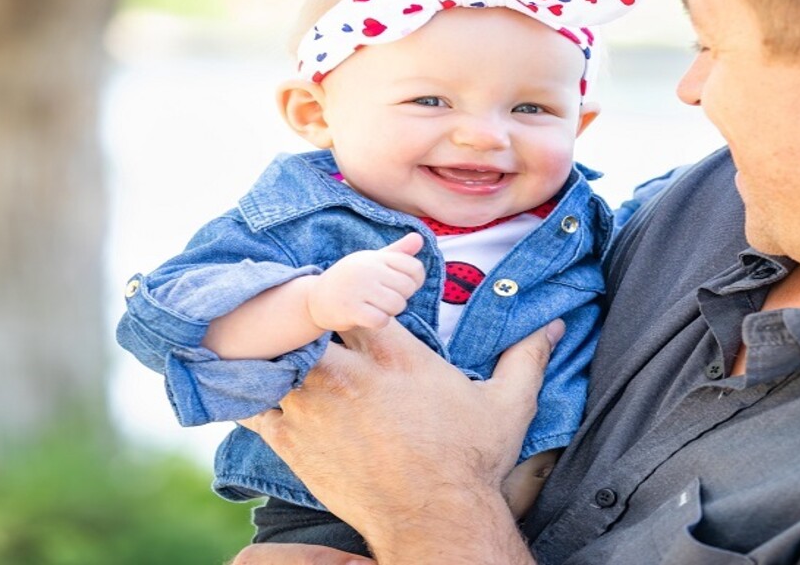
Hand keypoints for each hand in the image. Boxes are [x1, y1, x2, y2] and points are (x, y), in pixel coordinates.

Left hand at [240, 317, 560, 563]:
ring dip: (273, 342)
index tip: (362, 285)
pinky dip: (247, 385)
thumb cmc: (470, 462)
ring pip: (270, 351)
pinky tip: (256, 380)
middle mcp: (348, 372)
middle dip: (303, 305)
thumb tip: (552, 326)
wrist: (436, 522)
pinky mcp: (292, 441)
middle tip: (309, 307)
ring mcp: (314, 406)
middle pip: (303, 311)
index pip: (357, 287)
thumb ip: (526, 356)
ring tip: (276, 337)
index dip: (357, 277)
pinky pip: (249, 399)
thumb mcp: (509, 403)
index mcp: (395, 352)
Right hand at [307, 233, 425, 331]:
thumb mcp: (372, 261)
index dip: (415, 281)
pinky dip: (379, 322)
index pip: (415, 268)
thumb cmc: (351, 279)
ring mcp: (358, 288)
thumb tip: (420, 238)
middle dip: (401, 298)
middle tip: (384, 299)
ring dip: (390, 312)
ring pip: (397, 305)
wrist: (316, 299)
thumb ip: (398, 252)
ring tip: (376, 307)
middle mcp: (367, 269)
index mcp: (375, 257)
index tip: (400, 286)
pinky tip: (368, 317)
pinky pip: (381, 320)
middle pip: (407, 288)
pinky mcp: (350, 309)